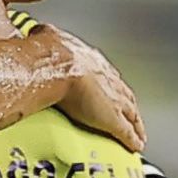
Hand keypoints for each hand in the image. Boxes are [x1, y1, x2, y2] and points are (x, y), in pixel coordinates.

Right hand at [50, 29, 145, 152]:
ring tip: (138, 135)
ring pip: (132, 114)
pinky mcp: (114, 119)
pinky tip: (137, 146)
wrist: (58, 65)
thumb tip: (38, 31)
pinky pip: (127, 132)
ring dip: (136, 125)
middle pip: (125, 95)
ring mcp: (114, 100)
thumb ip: (46, 36)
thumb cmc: (51, 53)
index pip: (108, 76)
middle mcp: (110, 80)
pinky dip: (133, 140)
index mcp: (94, 61)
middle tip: (131, 115)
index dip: (112, 85)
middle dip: (129, 106)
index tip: (112, 91)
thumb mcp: (49, 37)